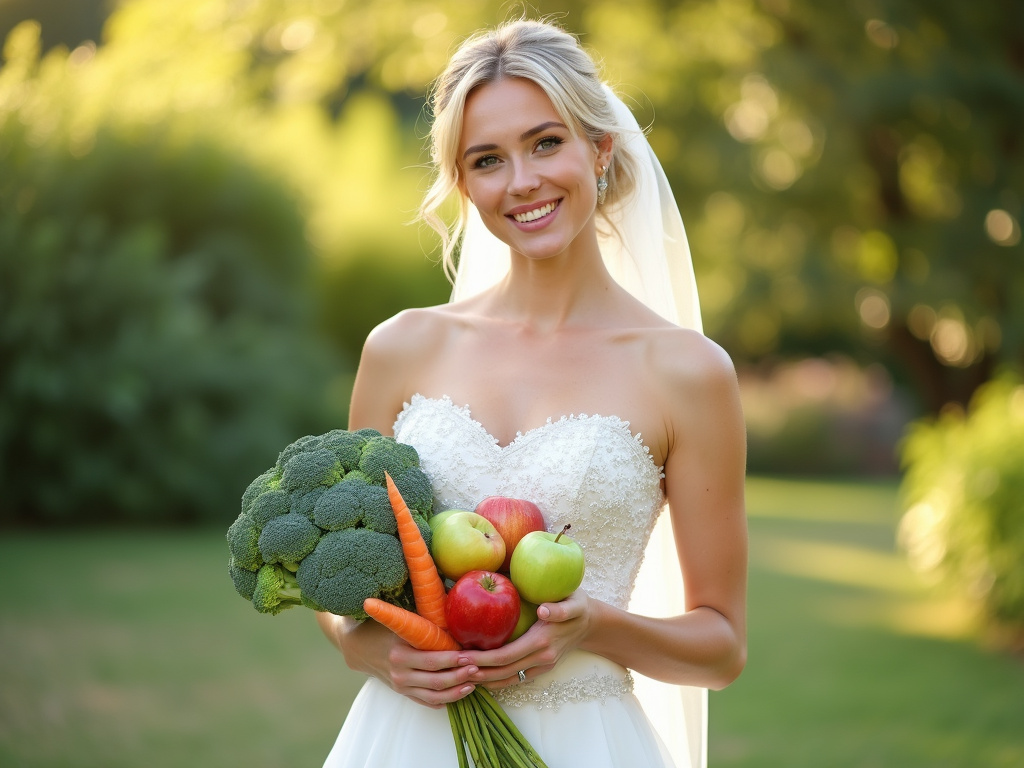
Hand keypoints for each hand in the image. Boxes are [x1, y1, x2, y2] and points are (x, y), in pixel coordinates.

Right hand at [320, 613, 477, 708]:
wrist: (357, 647)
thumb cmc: (383, 627)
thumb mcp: (398, 620)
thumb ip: (421, 618)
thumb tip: (451, 602)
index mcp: (399, 653)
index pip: (431, 660)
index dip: (453, 660)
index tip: (471, 655)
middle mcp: (400, 673)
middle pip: (436, 680)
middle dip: (459, 676)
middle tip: (478, 669)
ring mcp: (401, 686)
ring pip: (433, 695)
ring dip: (455, 692)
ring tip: (473, 684)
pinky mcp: (402, 693)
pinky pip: (426, 702)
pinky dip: (444, 700)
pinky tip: (459, 693)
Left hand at [457, 589, 593, 688]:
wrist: (591, 623)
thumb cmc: (578, 605)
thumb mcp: (574, 601)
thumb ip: (561, 608)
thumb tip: (543, 611)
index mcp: (543, 641)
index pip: (506, 656)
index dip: (483, 659)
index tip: (462, 656)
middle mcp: (542, 658)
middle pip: (503, 671)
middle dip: (477, 672)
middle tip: (452, 667)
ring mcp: (542, 666)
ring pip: (508, 679)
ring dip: (485, 680)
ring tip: (461, 676)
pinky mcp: (542, 669)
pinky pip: (516, 679)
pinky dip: (497, 681)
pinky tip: (481, 678)